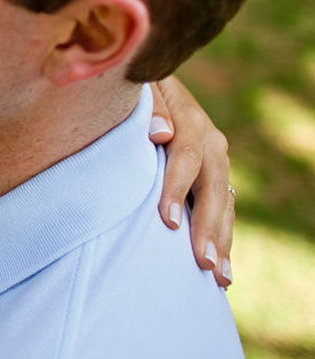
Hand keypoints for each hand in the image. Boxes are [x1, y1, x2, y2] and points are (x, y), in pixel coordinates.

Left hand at [149, 76, 233, 286]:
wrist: (152, 81)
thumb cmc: (135, 88)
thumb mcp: (139, 87)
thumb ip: (149, 106)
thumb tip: (159, 133)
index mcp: (189, 119)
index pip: (186, 156)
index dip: (177, 188)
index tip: (166, 220)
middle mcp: (210, 140)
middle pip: (212, 187)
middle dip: (208, 227)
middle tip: (202, 263)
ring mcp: (216, 160)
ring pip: (224, 203)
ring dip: (222, 240)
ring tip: (219, 277)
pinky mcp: (214, 176)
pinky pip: (223, 209)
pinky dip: (223, 238)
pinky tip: (222, 271)